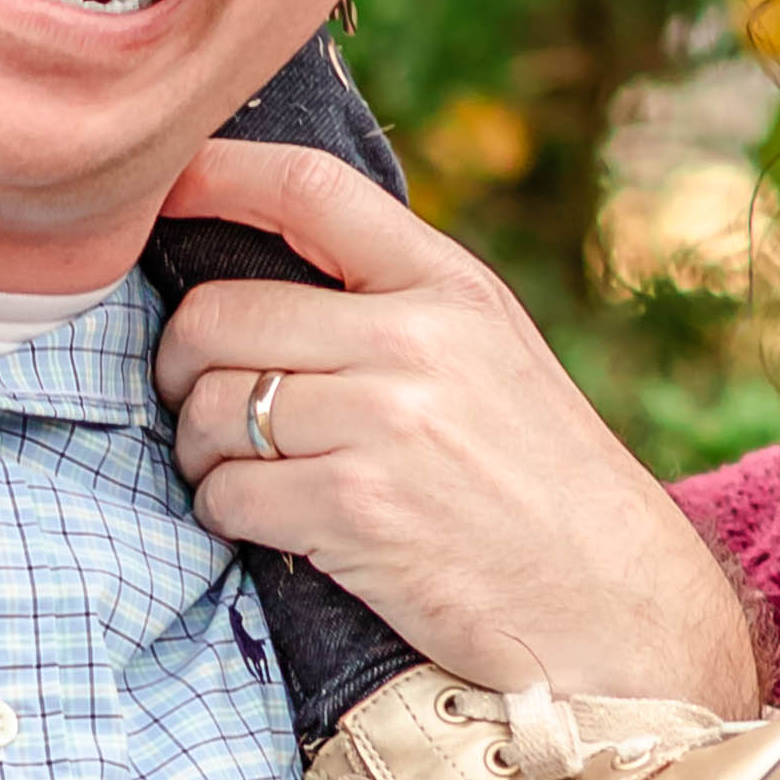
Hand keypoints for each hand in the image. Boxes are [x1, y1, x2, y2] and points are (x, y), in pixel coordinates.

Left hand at [153, 135, 757, 710]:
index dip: (215, 176)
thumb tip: (263, 274)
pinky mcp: (354, 509)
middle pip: (221, 313)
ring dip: (200, 450)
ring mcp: (383, 423)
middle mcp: (415, 339)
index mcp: (450, 286)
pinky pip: (226, 493)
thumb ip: (398, 306)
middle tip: (197, 401)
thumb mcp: (491, 355)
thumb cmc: (541, 485)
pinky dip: (226, 512)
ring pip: (208, 408)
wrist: (612, 603)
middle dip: (180, 363)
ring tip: (243, 473)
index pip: (309, 189)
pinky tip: (272, 525)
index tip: (166, 188)